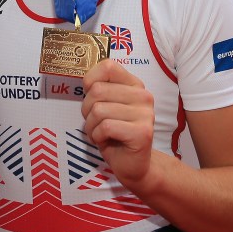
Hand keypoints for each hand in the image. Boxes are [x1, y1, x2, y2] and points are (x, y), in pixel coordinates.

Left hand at [80, 59, 155, 186]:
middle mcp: (143, 96)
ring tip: (100, 133)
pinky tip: (106, 141)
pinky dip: (98, 136)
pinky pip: (105, 127)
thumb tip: (86, 80)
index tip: (91, 96)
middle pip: (97, 91)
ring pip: (98, 110)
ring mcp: (145, 114)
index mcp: (134, 85)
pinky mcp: (142, 132)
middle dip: (87, 110)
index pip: (108, 66)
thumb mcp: (105, 106)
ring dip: (91, 126)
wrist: (133, 165)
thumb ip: (100, 90)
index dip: (91, 80)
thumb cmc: (114, 134)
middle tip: (95, 123)